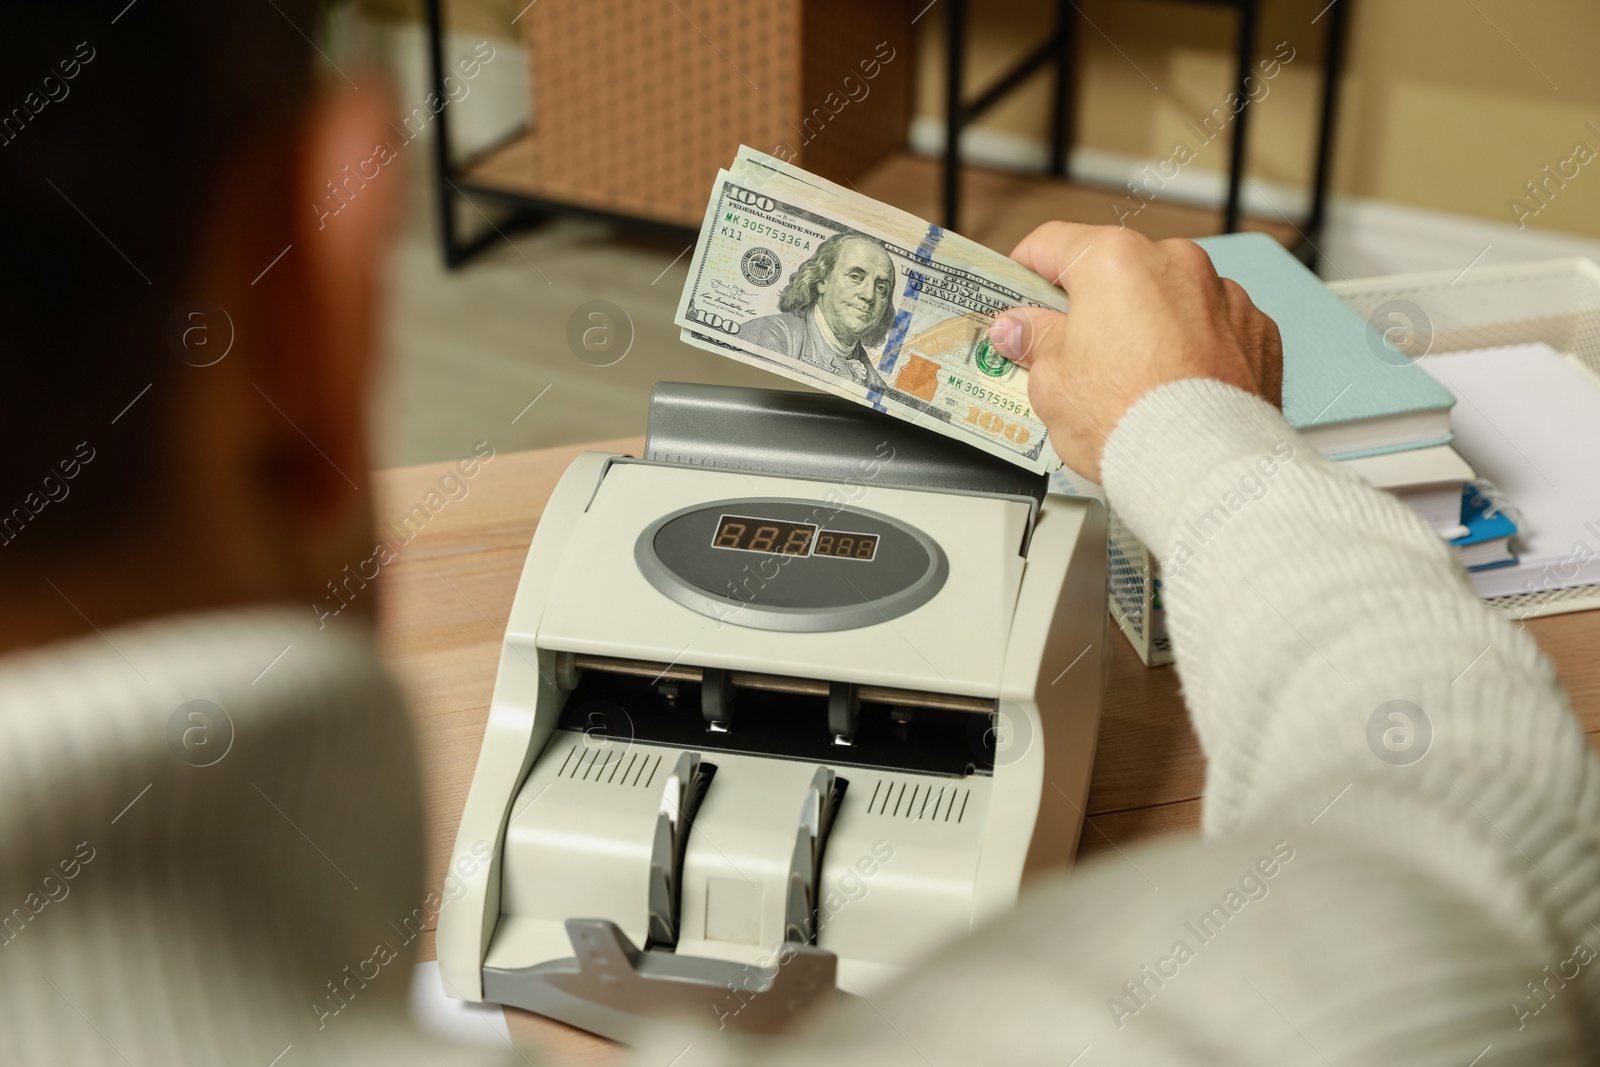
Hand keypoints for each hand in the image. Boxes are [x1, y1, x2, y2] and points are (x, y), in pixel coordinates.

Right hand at [986, 223, 1282, 481]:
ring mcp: (1222, 294)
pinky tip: (1175, 386)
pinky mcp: (1256, 329)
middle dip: (1092, 305)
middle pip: (1115, 270)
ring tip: (1132, 379)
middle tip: (1071, 351)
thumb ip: (1035, 342)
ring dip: (1146, 324)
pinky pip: (1211, 326)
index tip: (1019, 298)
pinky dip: (1192, 347)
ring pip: (1167, 297)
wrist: (1203, 467)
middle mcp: (1174, 263)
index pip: (1052, 244)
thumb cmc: (1130, 421)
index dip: (1026, 272)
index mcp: (1115, 261)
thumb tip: (1021, 329)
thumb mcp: (1051, 383)